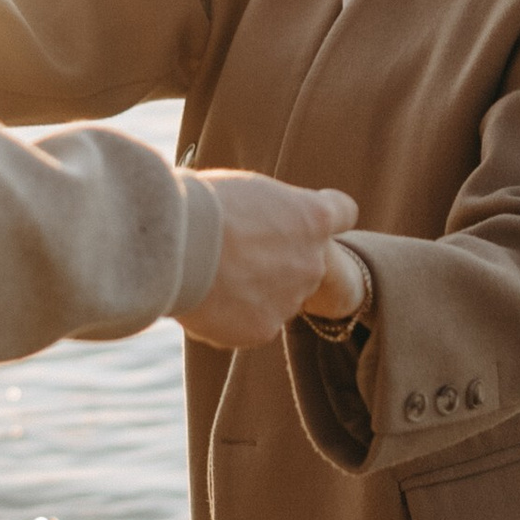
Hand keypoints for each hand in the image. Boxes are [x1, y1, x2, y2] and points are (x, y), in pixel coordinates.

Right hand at [176, 175, 358, 348]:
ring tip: (213, 275)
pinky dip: (231, 316)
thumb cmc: (204, 204)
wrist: (175, 246)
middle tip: (236, 253)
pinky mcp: (265, 329)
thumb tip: (261, 224)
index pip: (344, 213)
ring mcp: (291, 300)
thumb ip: (270, 212)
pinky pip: (251, 322)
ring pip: (278, 295)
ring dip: (254, 289)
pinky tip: (206, 299)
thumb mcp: (248, 191)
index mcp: (314, 217)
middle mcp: (313, 262)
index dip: (322, 217)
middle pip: (306, 263)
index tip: (304, 220)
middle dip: (279, 260)